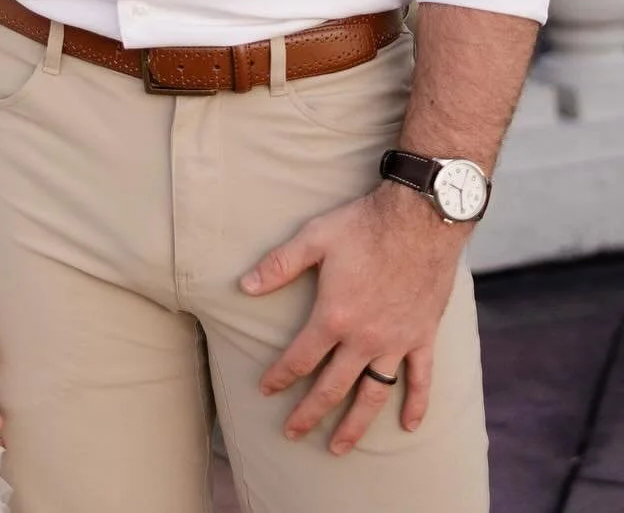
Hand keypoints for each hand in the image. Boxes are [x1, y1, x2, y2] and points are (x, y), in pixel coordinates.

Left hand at [241, 182, 466, 454]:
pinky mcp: (422, 336)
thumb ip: (279, 265)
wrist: (420, 218)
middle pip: (332, 386)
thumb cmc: (363, 225)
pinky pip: (421, 379)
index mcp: (334, 316)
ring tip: (339, 447)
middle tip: (292, 434)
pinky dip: (416, 404)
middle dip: (309, 413)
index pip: (300, 357)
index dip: (280, 376)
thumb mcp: (314, 238)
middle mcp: (364, 338)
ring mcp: (396, 341)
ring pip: (373, 394)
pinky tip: (410, 426)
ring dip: (355, 424)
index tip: (265, 390)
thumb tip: (243, 286)